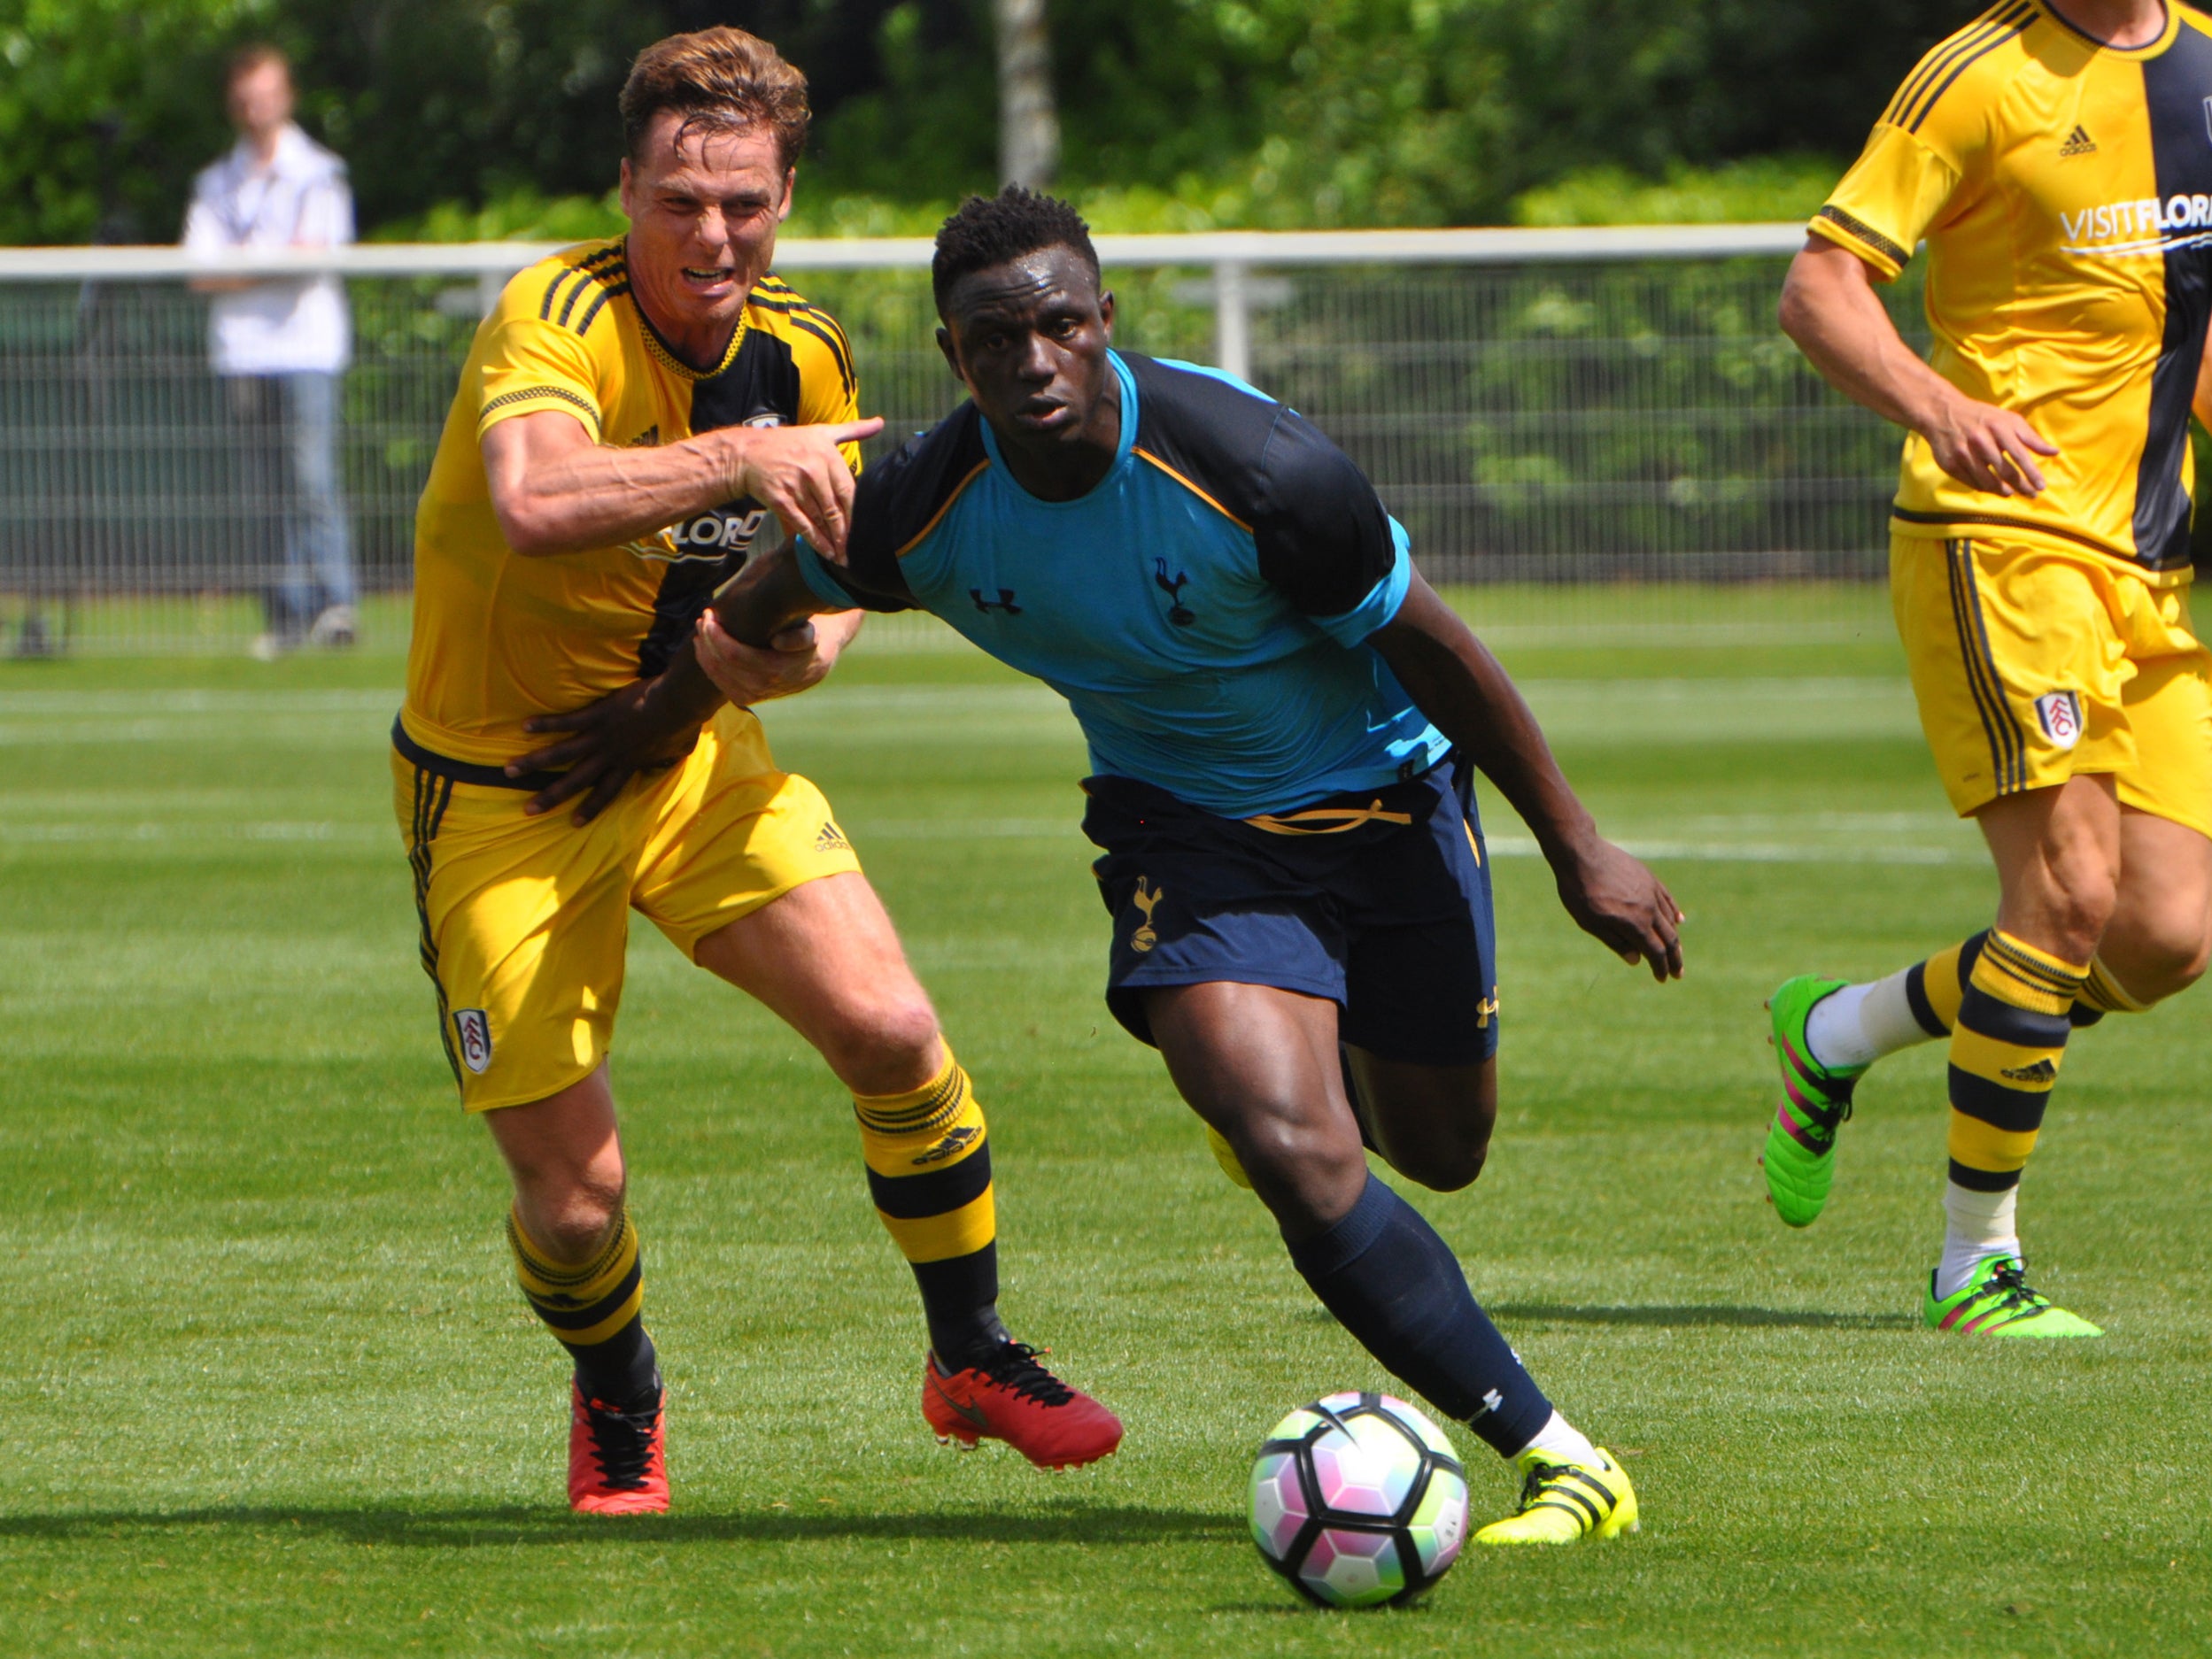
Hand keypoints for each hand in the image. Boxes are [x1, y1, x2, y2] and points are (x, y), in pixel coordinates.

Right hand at [507, 676, 704, 825]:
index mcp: (629, 765)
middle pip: (576, 782)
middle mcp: (610, 756)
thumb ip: (671, 755)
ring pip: (562, 754)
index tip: (573, 823)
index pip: (607, 793)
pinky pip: (567, 722)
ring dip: (534, 762)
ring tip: (510, 769)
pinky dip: (546, 724)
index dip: (590, 809)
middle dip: (551, 796)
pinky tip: (525, 727)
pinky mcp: (597, 715)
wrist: (677, 705)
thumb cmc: (684, 724)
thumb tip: (678, 755)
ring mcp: (601, 736)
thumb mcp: (680, 748)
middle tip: (528, 810)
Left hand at [695, 607, 856, 704]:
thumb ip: (800, 637)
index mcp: (780, 670)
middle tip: (703, 620)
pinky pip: (726, 688)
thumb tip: (778, 642)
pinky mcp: (754, 697)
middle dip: (708, 642)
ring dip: (706, 657)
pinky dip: (711, 670)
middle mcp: (768, 687)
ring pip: (722, 680)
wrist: (822, 656)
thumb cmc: (814, 635)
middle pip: (726, 667)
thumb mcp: (813, 632)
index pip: (736, 656)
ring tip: (699, 635)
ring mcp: (760, 695)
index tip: (710, 616)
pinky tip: (705, 653)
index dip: (717, 637)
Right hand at [719, 417, 883, 560]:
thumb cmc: (788, 443)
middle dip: (844, 532)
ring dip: (831, 540)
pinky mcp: (780, 499)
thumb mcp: (821, 432)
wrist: (747, 453)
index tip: (860, 530)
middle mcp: (812, 469)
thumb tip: (880, 423)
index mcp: (826, 454)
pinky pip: (802, 524)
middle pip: (835, 508)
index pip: (848, 490)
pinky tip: (825, 551)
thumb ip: (852, 430)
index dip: (854, 514)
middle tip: (852, 550)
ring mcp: (795, 485)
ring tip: (841, 555)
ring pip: (820, 519)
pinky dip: (815, 540)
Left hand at [1552, 837, 1684, 981]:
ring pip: (1670, 919)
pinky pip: (1667, 899)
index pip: (1655, 952)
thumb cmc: (1579, 891)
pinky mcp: (1648, 877)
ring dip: (1675, 938)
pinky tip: (1678, 920)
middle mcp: (1649, 908)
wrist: (1581, 853)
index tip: (1662, 978)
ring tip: (1676, 950)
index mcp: (1634, 923)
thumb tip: (1637, 960)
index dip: (1660, 967)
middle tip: (1678, 973)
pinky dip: (1674, 912)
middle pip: (1669, 938)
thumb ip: (1615, 942)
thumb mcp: (1590, 923)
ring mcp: (1651, 891)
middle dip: (1675, 958)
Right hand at [1922, 394, 2058, 496]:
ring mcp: (1963, 453)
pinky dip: (1984, 487)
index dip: (2032, 473)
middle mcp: (1980, 441)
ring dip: (2002, 490)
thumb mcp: (2009, 420)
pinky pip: (1971, 482)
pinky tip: (1992, 487)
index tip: (2041, 486)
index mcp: (1998, 428)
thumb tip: (2055, 452)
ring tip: (2011, 493)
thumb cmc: (1983, 417)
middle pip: (2005, 471)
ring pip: (1987, 481)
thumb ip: (2031, 438)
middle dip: (2021, 486)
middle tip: (2031, 495)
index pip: (2019, 455)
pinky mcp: (1950, 463)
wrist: (1943, 413)